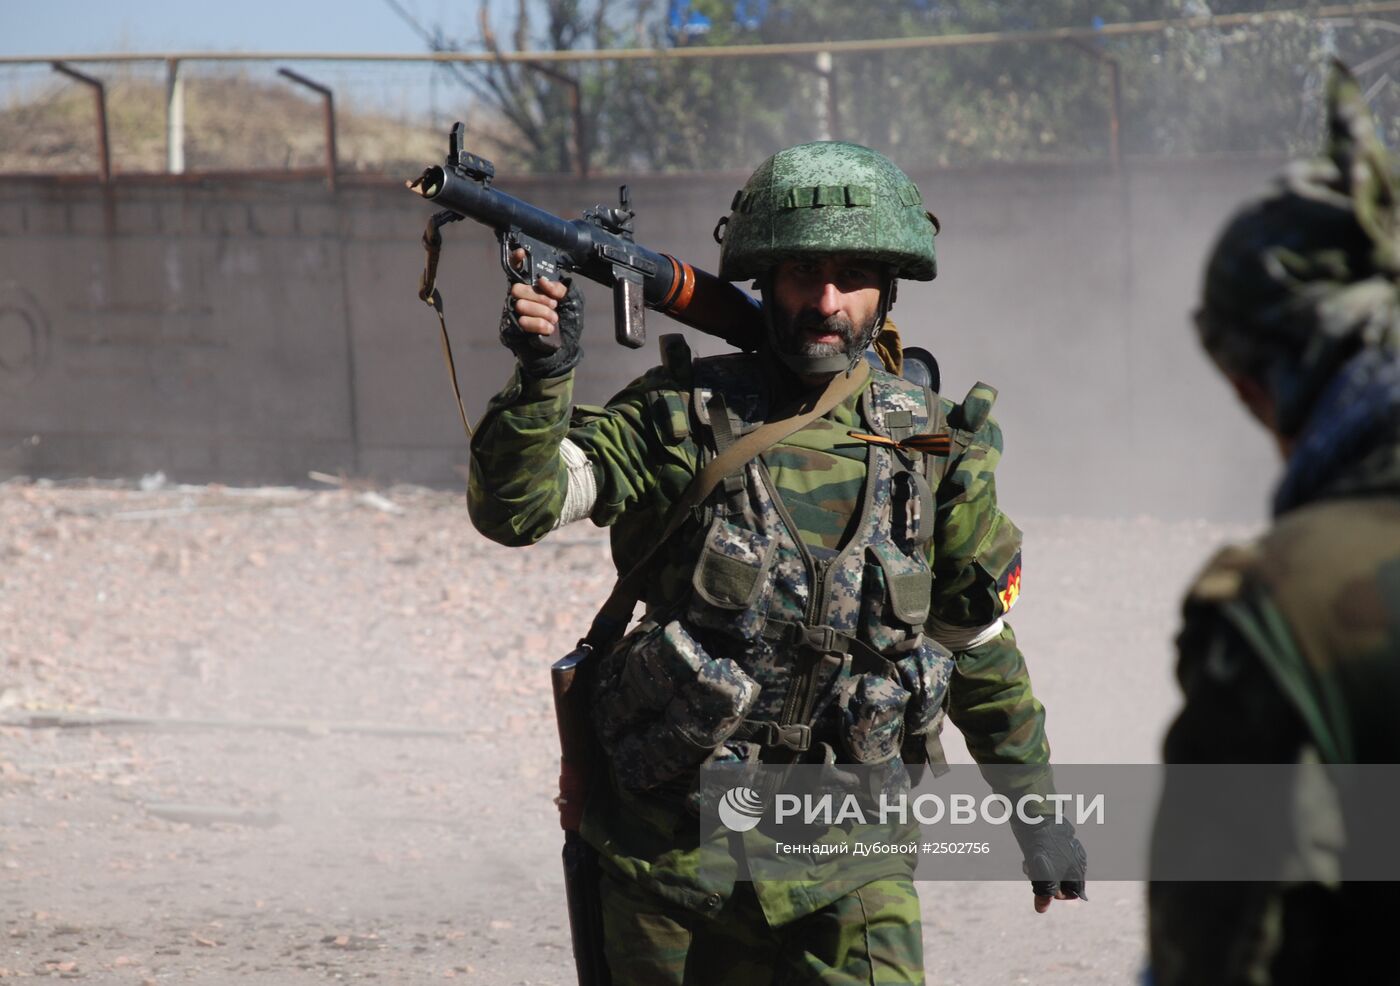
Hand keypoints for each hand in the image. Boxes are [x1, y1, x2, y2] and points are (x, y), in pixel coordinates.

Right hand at [499, 248, 583, 377]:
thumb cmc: (567, 327)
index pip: (520, 270)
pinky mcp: (512, 329)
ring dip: (542, 313)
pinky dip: (539, 325)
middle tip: (554, 306)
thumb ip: (562, 288)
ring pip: (521, 305)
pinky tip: (548, 330)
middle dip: (539, 297)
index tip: (521, 252)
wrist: (563, 353)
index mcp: (536, 289)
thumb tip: (543, 281)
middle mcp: (522, 299)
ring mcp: (515, 314)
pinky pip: (522, 322)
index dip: (517, 260)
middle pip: (519, 288)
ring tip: (553, 321)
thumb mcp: (573, 302)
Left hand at [1015, 818, 1087, 912]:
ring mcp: (1066, 849)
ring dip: (1038, 872)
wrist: (1034, 815)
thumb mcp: (1042, 874)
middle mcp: (1075, 860)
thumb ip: (1044, 893)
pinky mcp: (1055, 841)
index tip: (1045, 888)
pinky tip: (1028, 855)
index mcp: (1078, 869)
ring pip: (1052, 870)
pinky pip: (1048, 857)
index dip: (1057, 895)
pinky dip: (1038, 860)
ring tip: (1027, 864)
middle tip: (1032, 873)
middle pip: (1061, 882)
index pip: (1073, 893)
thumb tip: (1041, 909)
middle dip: (1044, 882)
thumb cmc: (1041, 846)